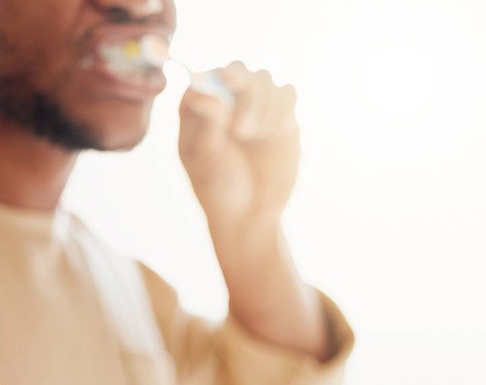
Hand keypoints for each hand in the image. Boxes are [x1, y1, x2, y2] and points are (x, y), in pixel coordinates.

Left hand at [178, 61, 299, 230]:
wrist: (250, 213)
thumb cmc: (216, 188)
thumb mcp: (204, 161)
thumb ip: (206, 127)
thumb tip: (204, 94)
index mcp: (198, 108)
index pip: (203, 76)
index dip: (212, 80)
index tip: (221, 96)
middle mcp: (226, 100)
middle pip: (237, 70)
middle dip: (241, 89)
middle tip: (240, 130)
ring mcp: (255, 105)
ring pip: (264, 79)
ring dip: (260, 106)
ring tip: (251, 138)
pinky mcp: (282, 115)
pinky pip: (287, 93)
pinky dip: (282, 109)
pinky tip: (273, 133)